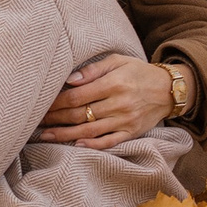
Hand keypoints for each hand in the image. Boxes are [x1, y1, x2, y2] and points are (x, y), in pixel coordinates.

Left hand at [35, 55, 174, 148]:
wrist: (169, 89)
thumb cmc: (138, 72)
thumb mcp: (118, 61)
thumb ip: (93, 69)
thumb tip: (70, 80)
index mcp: (114, 84)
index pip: (77, 96)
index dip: (56, 102)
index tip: (41, 104)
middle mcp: (119, 104)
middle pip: (80, 115)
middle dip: (55, 119)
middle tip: (37, 122)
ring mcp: (125, 121)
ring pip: (90, 131)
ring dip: (65, 135)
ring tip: (46, 136)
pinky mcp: (131, 133)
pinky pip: (109, 142)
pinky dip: (91, 146)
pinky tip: (74, 146)